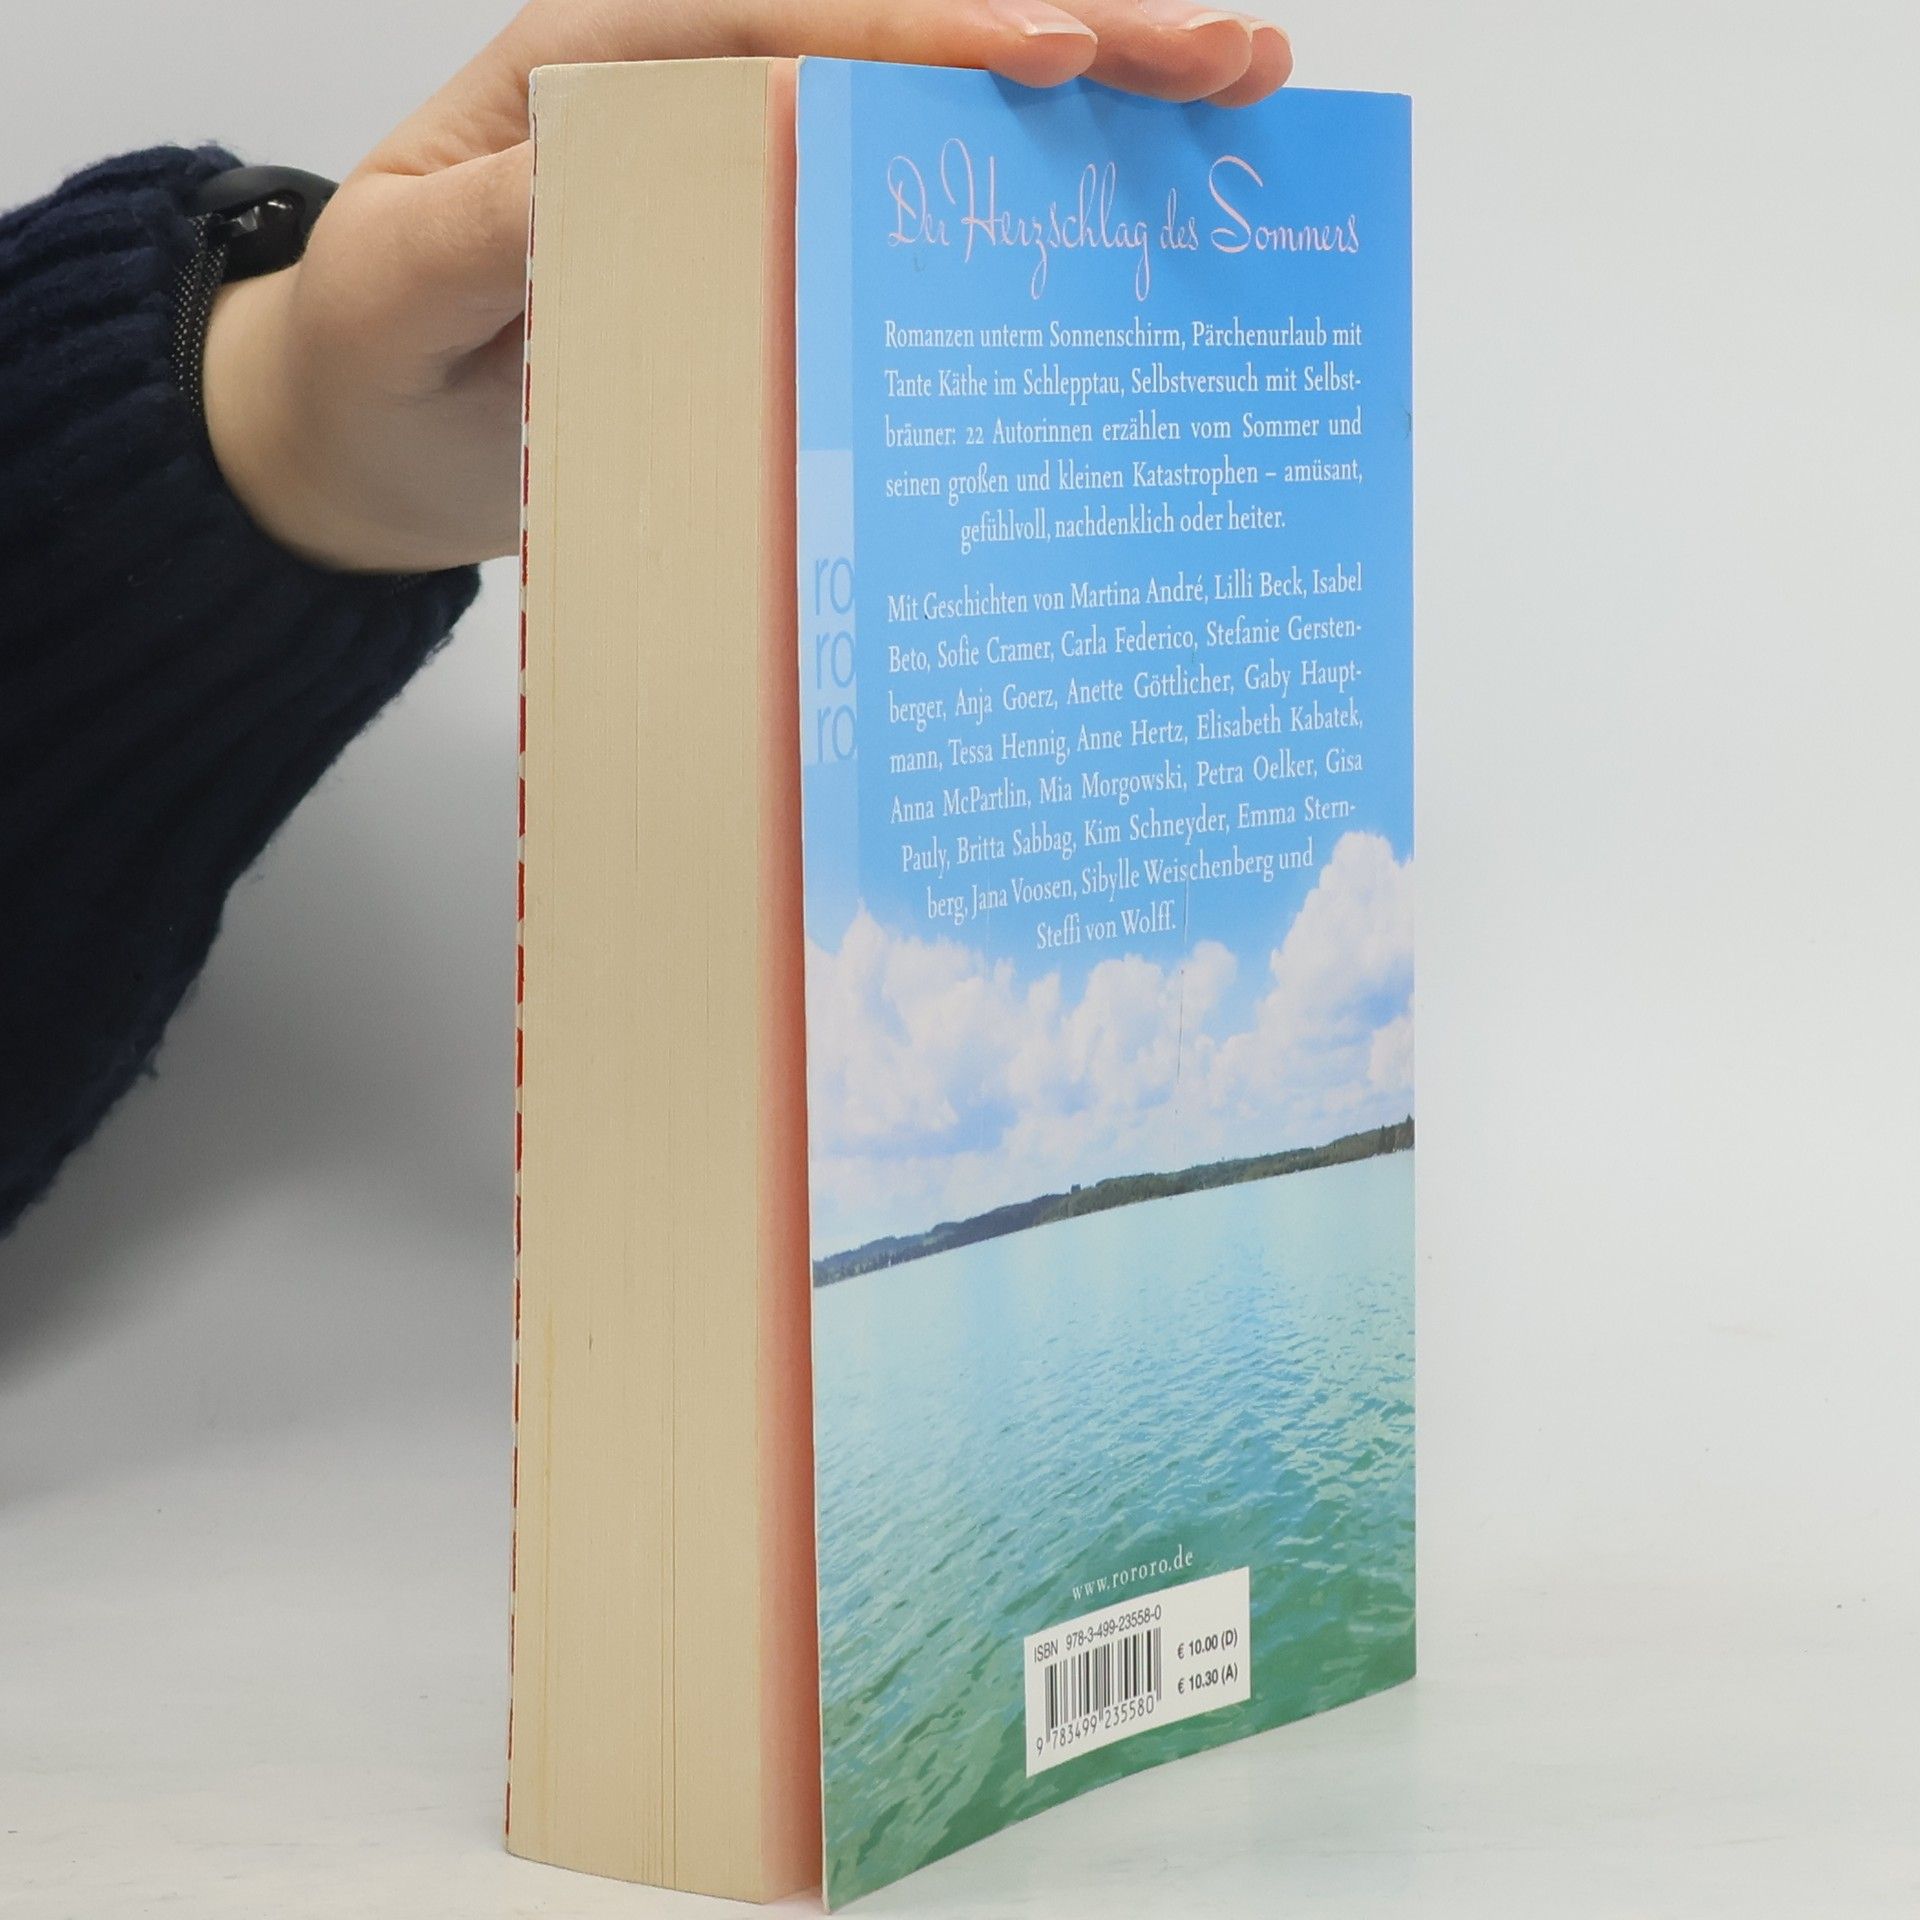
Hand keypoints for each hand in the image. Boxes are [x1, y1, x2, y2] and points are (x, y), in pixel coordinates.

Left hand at [202, 1, 1292, 573]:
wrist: (367, 438)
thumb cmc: (373, 350)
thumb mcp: (396, 280)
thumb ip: (486, 222)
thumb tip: (614, 174)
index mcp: (616, 66)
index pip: (796, 19)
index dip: (934, 29)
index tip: (1064, 45)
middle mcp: (709, 101)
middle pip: (908, 43)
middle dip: (1079, 33)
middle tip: (1229, 50)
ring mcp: (762, 184)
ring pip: (943, 121)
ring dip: (1093, 112)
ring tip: (1238, 94)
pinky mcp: (788, 268)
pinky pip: (920, 225)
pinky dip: (1032, 215)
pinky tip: (1136, 212)